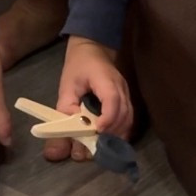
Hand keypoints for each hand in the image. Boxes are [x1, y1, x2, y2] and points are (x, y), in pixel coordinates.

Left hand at [45, 37, 133, 163]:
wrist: (93, 49)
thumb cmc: (78, 66)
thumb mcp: (67, 84)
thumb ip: (66, 107)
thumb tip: (67, 131)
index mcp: (105, 80)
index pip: (113, 100)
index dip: (107, 118)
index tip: (97, 132)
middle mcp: (121, 88)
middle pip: (124, 114)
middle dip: (111, 133)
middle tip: (95, 146)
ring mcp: (126, 94)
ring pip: (128, 118)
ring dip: (116, 134)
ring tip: (100, 146)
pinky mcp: (127, 100)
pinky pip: (128, 118)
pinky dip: (120, 131)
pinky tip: (109, 140)